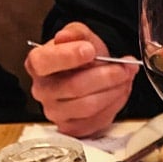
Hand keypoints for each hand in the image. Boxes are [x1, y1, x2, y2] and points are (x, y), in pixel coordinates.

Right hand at [25, 22, 137, 137]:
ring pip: (88, 106)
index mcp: (37, 64)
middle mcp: (42, 91)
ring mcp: (55, 113)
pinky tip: (119, 93)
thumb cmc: (83, 57)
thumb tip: (64, 37)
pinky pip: (96, 121)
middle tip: (123, 68)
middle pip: (74, 86)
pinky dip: (113, 106)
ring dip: (113, 92)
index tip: (90, 50)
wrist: (91, 75)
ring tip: (125, 79)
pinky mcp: (72, 128)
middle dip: (105, 76)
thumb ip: (75, 33)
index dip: (68, 56)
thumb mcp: (80, 36)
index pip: (45, 62)